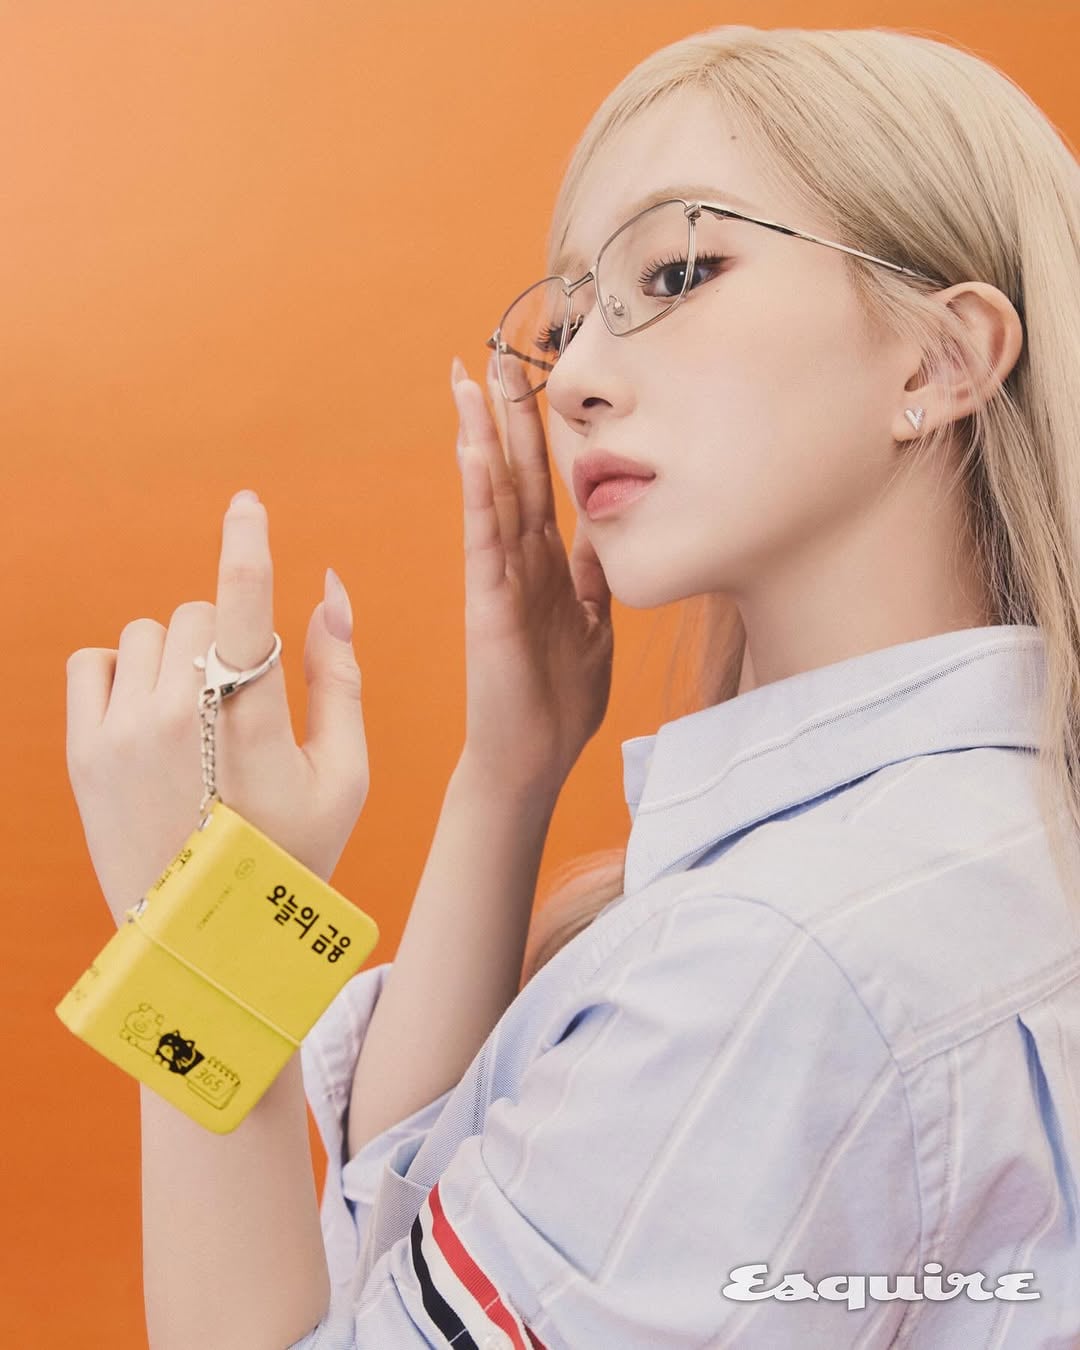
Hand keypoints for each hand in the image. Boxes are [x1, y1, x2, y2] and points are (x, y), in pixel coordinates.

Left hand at [65, 492, 369, 926]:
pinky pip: (94, 661)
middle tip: (240, 702)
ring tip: (196, 722)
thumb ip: (343, 676)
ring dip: (177, 658)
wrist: (202, 941)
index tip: (247, 502)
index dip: (248, 544)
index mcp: (253, 723)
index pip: (245, 606)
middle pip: (199, 615)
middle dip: (226, 640)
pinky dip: (122, 674)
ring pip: (149, 634)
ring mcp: (121, 735)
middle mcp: (178, 718)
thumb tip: (330, 590)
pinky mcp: (81, 752)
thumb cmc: (290, 855)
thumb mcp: (343, 776)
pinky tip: (147, 717)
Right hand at [450, 354, 613, 796]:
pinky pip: (484, 540)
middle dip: (502, 412)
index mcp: (547, 564)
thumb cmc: (559, 697)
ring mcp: (500, 580)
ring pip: (490, 495)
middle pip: (510, 473)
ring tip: (470, 382)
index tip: (531, 377)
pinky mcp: (489, 605)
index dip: (535, 430)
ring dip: (481, 436)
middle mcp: (519, 562)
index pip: (538, 483)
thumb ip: (592, 575)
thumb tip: (603, 529)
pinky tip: (473, 450)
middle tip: (492, 351)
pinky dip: (478, 494)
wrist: (533, 757)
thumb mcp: (592, 623)